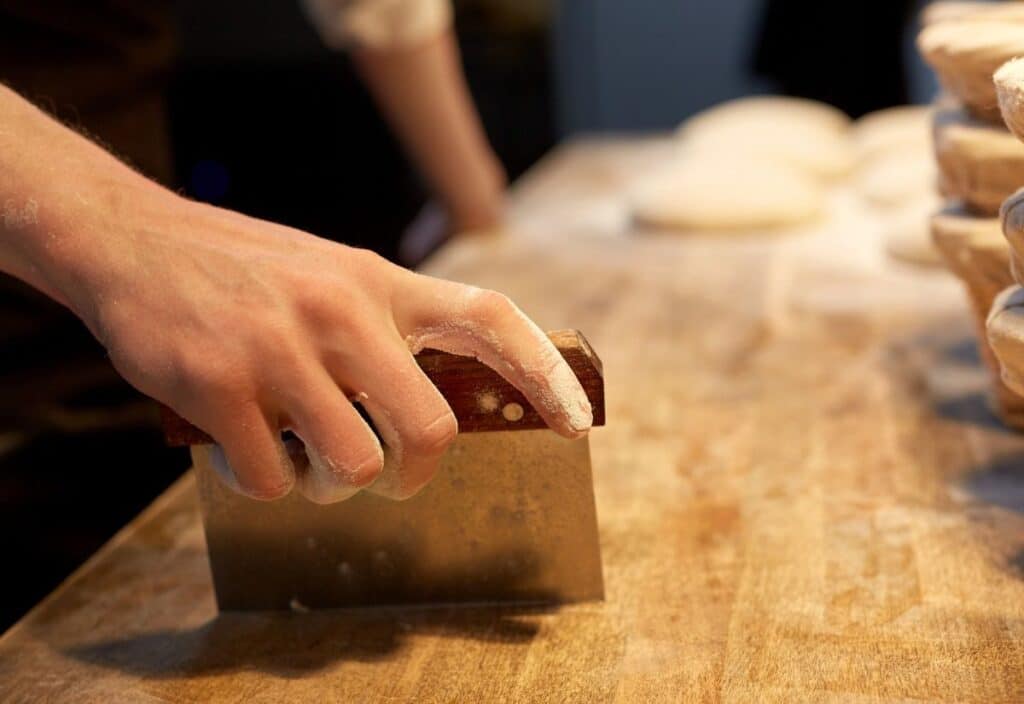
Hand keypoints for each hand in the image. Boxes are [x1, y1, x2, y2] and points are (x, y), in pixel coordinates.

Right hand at [73, 190, 590, 502]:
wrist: (130, 239)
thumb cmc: (244, 271)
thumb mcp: (331, 276)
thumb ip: (385, 329)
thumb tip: (444, 406)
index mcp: (378, 281)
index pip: (489, 318)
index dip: (544, 371)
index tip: (576, 422)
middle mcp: (341, 312)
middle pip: (429, 431)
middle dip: (415, 477)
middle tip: (389, 479)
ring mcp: (281, 350)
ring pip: (352, 470)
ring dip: (330, 485)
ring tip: (299, 455)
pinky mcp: (221, 388)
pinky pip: (274, 481)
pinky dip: (264, 482)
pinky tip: (241, 446)